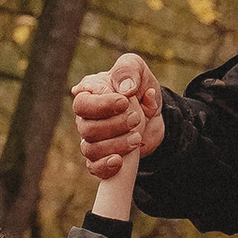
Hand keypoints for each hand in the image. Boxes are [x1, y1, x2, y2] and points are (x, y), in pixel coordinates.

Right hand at [70, 51, 162, 183]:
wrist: (155, 114)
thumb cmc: (140, 87)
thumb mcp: (138, 70)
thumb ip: (129, 70)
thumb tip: (125, 89)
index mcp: (89, 94)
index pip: (82, 104)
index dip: (102, 106)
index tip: (125, 102)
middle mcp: (85, 118)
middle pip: (86, 129)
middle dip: (114, 126)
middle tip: (136, 119)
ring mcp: (91, 139)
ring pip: (91, 149)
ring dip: (116, 145)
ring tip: (137, 138)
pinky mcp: (101, 157)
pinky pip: (94, 167)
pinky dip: (105, 166)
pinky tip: (120, 161)